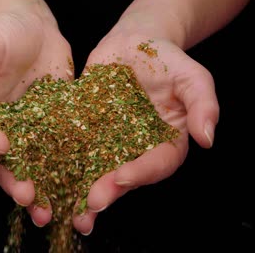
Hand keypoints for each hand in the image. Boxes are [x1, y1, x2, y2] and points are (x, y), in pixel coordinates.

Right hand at [0, 4, 72, 227]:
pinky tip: (79, 188)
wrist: (35, 32)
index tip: (1, 145)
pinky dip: (68, 174)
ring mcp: (29, 135)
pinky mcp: (55, 132)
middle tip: (27, 197)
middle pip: (2, 163)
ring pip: (32, 168)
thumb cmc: (4, 34)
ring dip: (40, 191)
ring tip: (49, 211)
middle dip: (14, 181)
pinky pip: (60, 155)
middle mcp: (1, 130)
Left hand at [72, 34, 218, 234]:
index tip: (121, 178)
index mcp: (166, 143)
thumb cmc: (168, 60)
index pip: (157, 164)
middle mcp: (136, 150)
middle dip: (107, 192)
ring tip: (70, 210)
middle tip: (91, 204)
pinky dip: (60, 161)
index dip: (140, 173)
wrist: (134, 43)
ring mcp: (108, 142)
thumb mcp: (192, 76)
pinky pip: (72, 147)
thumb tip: (207, 139)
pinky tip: (46, 173)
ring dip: (82, 191)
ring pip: (95, 170)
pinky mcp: (84, 130)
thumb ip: (203, 105)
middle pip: (123, 176)